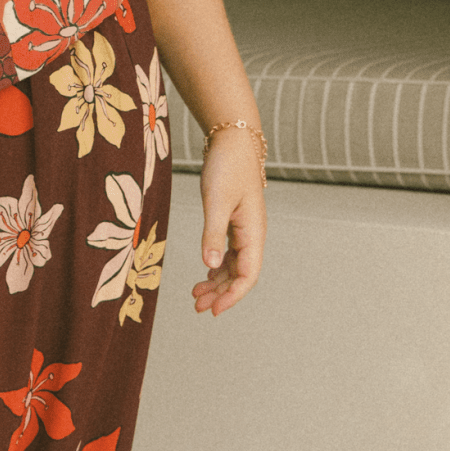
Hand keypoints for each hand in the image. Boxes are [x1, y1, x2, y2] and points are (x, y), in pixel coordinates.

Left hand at [191, 129, 265, 316]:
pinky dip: (216, 267)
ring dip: (217, 282)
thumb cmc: (227, 167)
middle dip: (221, 294)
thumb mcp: (216, 201)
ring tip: (196, 296)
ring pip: (234, 265)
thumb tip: (211, 266)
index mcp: (254, 232)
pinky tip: (205, 274)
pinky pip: (228, 253)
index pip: (248, 275)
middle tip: (197, 307)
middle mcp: (252, 234)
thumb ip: (213, 234)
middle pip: (241, 275)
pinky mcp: (233, 222)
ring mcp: (244, 229)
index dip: (232, 296)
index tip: (213, 310)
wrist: (232, 140)